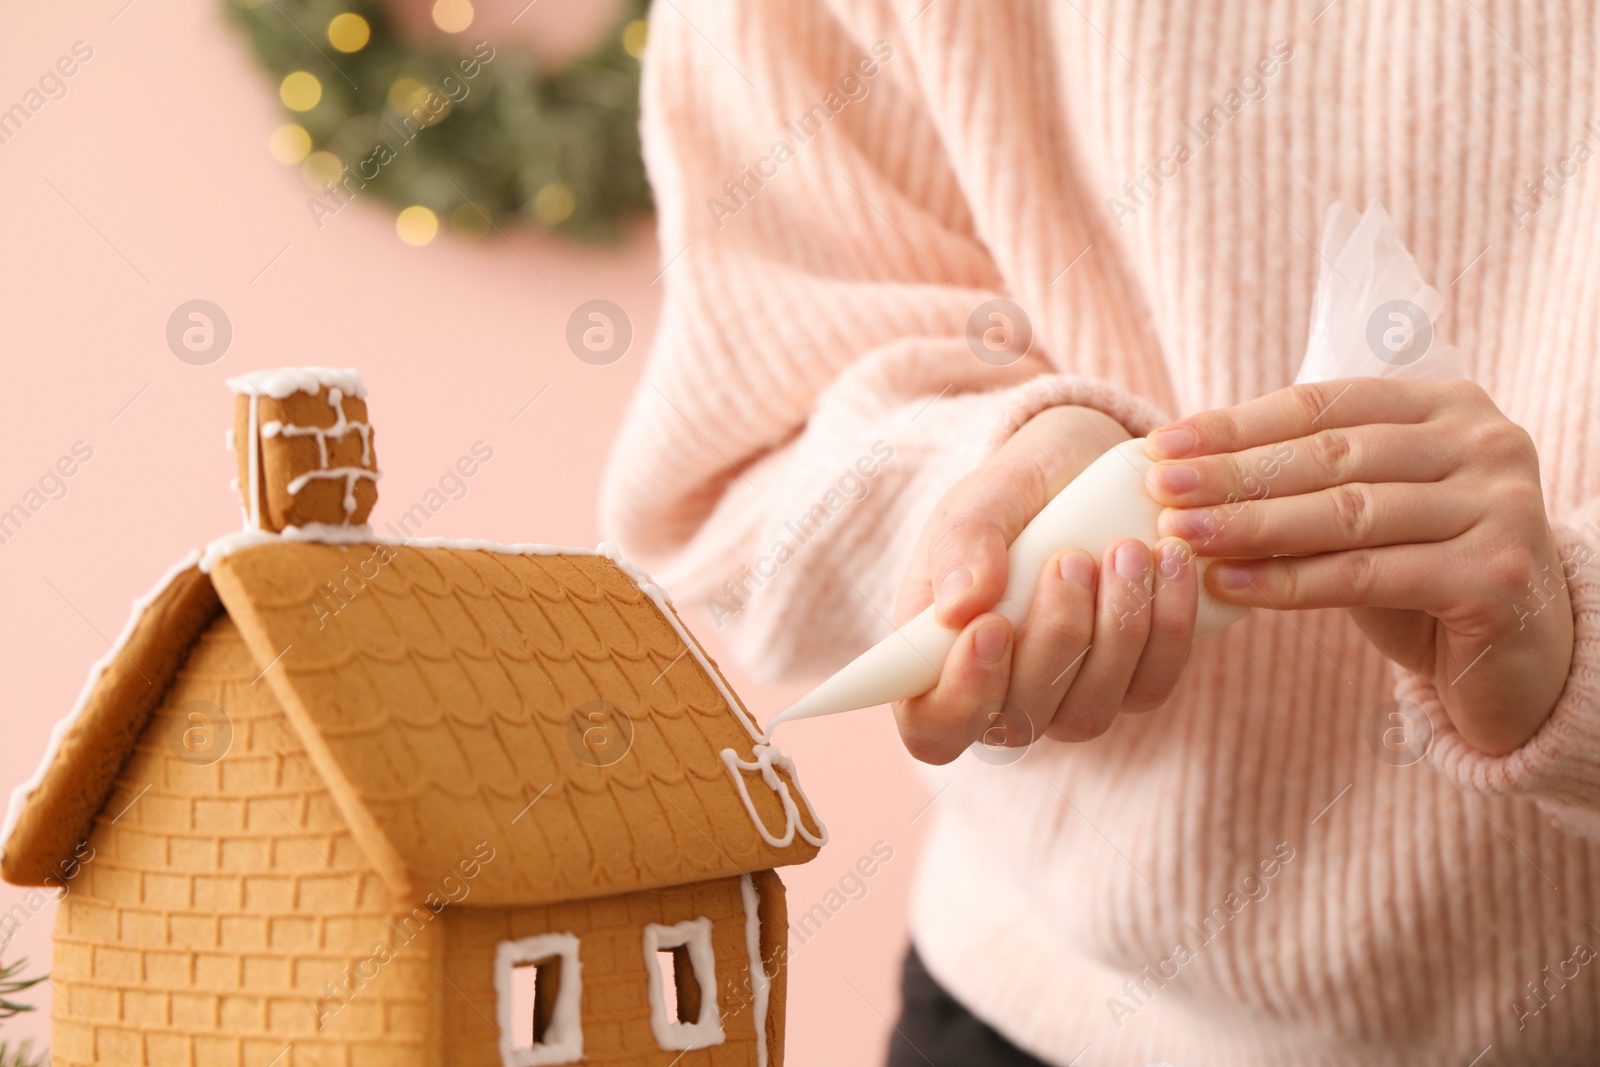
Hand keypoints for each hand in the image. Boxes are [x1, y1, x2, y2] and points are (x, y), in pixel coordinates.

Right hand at [892, 405, 1199, 763]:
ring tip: (1127, 551)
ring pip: (1087, 714)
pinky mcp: (1131, 683)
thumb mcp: (987, 492)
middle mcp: (1002, 690)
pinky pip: (1149, 687)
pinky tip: (1168, 565)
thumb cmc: (1024, 484)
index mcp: (940, 652)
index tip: (991, 627)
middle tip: (1073, 559)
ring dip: (1113, 636)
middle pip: (1017, 723)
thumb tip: (957, 609)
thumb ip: (963, 540)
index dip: (959, 700)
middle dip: (1052, 641)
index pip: (932, 726)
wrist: (1095, 466)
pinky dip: (1166, 629)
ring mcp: (1067, 696)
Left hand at [1144, 378, 1574, 754]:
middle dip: (1233, 473)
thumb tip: (1182, 467)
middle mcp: (1484, 444)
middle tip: (1158, 487)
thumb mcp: (1370, 511)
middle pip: (1330, 456)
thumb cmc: (1422, 573)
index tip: (1161, 442)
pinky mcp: (1495, 576)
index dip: (1236, 424)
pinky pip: (1367, 575)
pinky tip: (1230, 585)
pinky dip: (1290, 581)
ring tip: (1181, 535)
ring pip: (1345, 513)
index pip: (1323, 405)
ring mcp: (1499, 507)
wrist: (1516, 661)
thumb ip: (1308, 479)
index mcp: (1448, 406)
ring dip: (1251, 525)